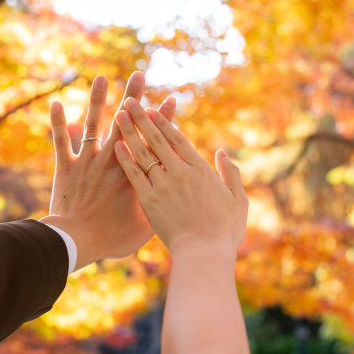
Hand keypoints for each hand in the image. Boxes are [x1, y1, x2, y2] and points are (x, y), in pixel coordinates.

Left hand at [41, 72, 175, 270]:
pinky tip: (55, 102)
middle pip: (125, 123)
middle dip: (133, 97)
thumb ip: (157, 208)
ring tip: (101, 77)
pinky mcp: (67, 167)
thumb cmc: (113, 238)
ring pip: (93, 123)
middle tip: (139, 75)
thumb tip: (171, 200)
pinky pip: (61, 140)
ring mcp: (88, 162)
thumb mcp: (146, 227)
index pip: (152, 138)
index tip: (170, 98)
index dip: (162, 118)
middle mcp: (112, 160)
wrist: (78, 241)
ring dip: (96, 99)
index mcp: (135, 172)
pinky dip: (57, 122)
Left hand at [112, 97, 246, 256]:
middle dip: (142, 119)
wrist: (204, 251)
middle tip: (130, 101)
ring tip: (118, 115)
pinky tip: (115, 146)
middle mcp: (180, 172)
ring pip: (143, 153)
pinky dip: (124, 159)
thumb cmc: (225, 230)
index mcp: (200, 170)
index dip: (164, 122)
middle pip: (157, 140)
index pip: (178, 139)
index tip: (153, 109)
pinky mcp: (149, 201)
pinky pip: (134, 174)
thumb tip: (222, 153)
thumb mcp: (238, 200)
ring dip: (129, 132)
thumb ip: (231, 174)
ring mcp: (163, 185)